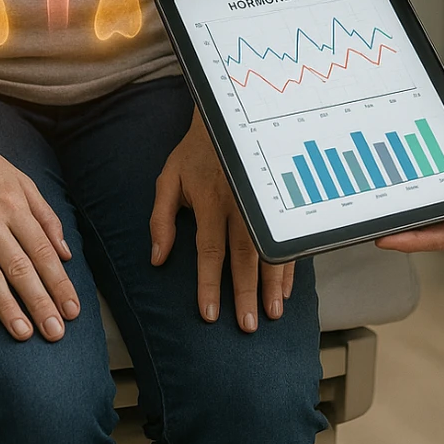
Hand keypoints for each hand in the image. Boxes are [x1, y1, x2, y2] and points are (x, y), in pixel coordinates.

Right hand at [0, 133, 79, 341]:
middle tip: (55, 333)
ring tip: (22, 333)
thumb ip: (47, 217)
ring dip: (7, 306)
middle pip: (21, 268)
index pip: (44, 253)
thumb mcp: (24, 182)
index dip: (59, 283)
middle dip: (40, 302)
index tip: (72, 310)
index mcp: (17, 207)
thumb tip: (66, 253)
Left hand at [150, 110, 293, 332]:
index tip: (209, 314)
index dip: (209, 284)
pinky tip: (284, 288)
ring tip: (271, 313)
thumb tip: (157, 259)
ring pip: (269, 248)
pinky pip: (284, 235)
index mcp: (210, 201)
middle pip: (244, 256)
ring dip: (271, 284)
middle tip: (247, 325)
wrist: (229, 117)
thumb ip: (161, 219)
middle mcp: (239, 203)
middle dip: (245, 293)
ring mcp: (262, 201)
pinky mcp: (277, 199)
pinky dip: (286, 264)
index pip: (209, 250)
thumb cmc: (195, 153)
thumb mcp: (169, 179)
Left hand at [372, 84, 443, 251]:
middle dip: (403, 232)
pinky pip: (430, 189)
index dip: (416, 240)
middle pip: (434, 228)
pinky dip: (412, 190)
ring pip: (430, 211)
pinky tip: (394, 186)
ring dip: (406, 213)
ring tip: (378, 211)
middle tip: (373, 227)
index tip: (389, 238)